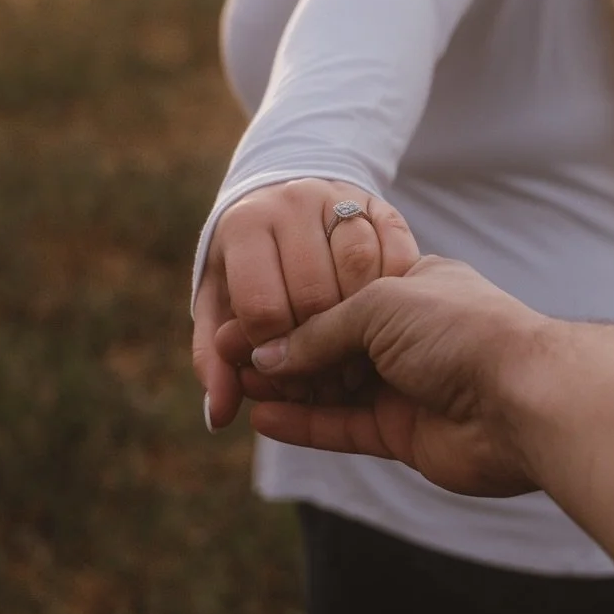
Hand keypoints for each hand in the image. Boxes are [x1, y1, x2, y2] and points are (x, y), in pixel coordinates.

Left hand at [192, 178, 419, 428]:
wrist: (285, 202)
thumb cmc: (250, 271)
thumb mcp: (220, 306)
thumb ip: (218, 360)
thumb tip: (217, 416)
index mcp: (245, 225)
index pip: (262, 307)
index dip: (274, 357)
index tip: (284, 380)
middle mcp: (291, 202)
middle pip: (312, 292)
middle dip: (321, 349)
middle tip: (325, 383)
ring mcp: (340, 198)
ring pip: (358, 266)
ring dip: (364, 324)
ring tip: (355, 363)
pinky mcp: (381, 204)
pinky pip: (395, 250)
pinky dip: (392, 292)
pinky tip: (382, 326)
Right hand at [240, 256, 551, 497]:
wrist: (522, 397)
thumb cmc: (461, 330)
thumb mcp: (379, 305)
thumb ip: (321, 330)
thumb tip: (270, 355)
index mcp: (413, 285)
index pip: (339, 292)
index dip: (292, 305)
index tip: (243, 315)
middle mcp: (410, 335)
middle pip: (332, 342)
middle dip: (281, 348)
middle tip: (228, 355)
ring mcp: (408, 385)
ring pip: (333, 387)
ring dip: (286, 386)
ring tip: (235, 386)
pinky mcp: (405, 434)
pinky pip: (343, 427)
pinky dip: (304, 423)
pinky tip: (263, 417)